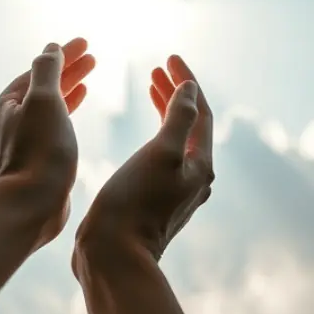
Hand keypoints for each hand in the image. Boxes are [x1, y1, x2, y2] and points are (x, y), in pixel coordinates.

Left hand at [0, 38, 95, 240]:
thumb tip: (50, 48)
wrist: (24, 213)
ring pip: (35, 121)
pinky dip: (53, 132)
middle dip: (65, 77)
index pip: (36, 73)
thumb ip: (47, 72)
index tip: (88, 46)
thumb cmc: (38, 156)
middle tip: (92, 62)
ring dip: (60, 103)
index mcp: (2, 109)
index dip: (63, 57)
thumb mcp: (45, 103)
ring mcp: (2, 157)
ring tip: (84, 91)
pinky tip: (65, 135)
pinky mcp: (14, 181)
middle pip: (35, 95)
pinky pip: (35, 145)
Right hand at [75, 55, 214, 263]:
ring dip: (165, 110)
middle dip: (176, 92)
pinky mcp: (154, 198)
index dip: (187, 82)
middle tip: (157, 68)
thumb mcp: (160, 154)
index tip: (169, 57)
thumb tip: (190, 89)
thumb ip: (178, 119)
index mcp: (199, 165)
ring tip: (150, 85)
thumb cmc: (134, 204)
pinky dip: (154, 132)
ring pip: (175, 138)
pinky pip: (161, 154)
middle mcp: (193, 177)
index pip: (201, 112)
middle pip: (191, 124)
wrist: (112, 255)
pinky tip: (141, 131)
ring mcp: (174, 189)